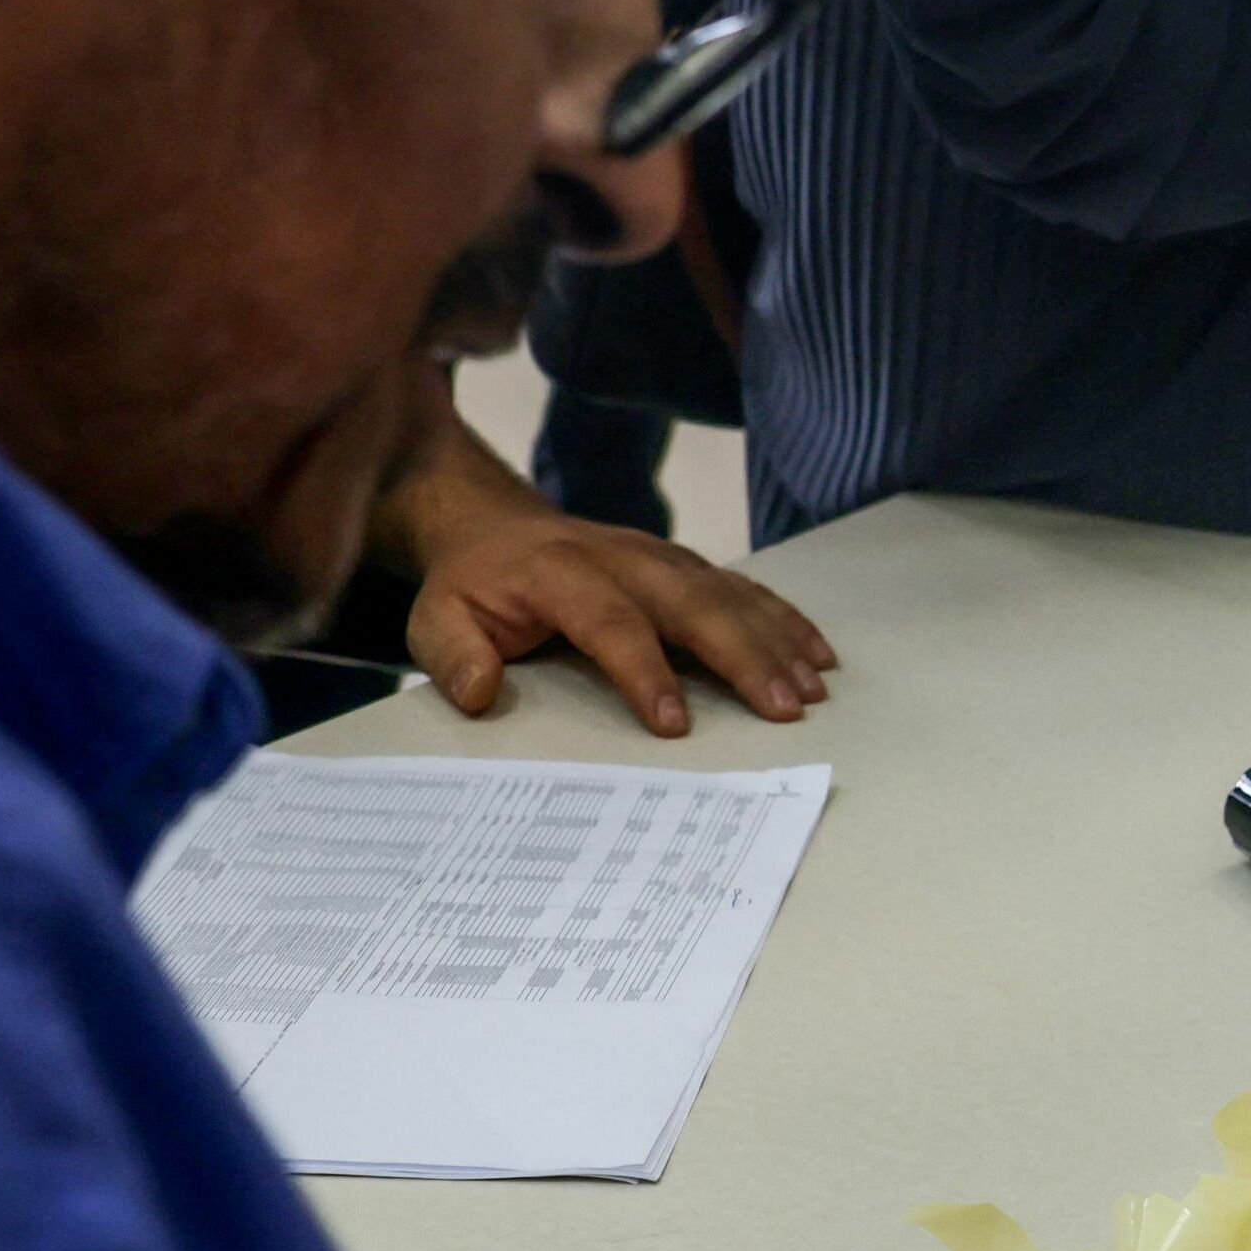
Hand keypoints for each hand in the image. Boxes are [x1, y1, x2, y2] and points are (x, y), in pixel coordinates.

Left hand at [385, 413, 836, 735]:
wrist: (494, 525)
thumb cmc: (472, 586)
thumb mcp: (434, 619)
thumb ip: (453, 655)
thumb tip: (481, 693)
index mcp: (560, 571)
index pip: (611, 621)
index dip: (644, 672)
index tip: (673, 725)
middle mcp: (622, 556)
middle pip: (694, 603)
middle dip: (743, 656)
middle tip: (782, 708)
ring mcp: (661, 556)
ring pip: (729, 594)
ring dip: (775, 641)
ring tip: (810, 690)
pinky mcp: (686, 564)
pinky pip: (744, 587)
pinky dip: (784, 619)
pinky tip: (816, 654)